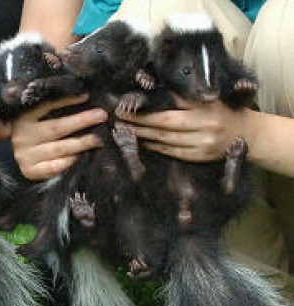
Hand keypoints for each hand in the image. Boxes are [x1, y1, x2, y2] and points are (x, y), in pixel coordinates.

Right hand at [12, 94, 104, 179]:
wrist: (18, 160)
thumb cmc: (35, 136)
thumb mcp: (38, 120)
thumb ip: (55, 112)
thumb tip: (85, 100)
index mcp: (24, 118)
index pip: (46, 106)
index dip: (66, 101)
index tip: (86, 97)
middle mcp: (23, 136)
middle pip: (55, 128)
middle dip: (80, 121)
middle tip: (101, 116)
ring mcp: (25, 155)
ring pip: (57, 148)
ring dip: (80, 143)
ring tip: (97, 139)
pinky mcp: (30, 171)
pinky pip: (53, 167)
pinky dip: (68, 162)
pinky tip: (80, 157)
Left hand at [116, 95, 244, 161]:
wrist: (247, 134)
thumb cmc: (222, 110)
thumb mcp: (208, 97)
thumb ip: (182, 95)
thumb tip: (148, 88)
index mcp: (206, 104)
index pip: (171, 103)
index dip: (147, 105)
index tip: (126, 103)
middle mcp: (206, 124)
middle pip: (164, 123)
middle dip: (139, 120)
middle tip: (119, 117)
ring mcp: (203, 143)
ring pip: (165, 139)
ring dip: (142, 135)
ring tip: (125, 129)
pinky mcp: (200, 157)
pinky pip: (172, 152)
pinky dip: (155, 146)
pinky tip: (142, 142)